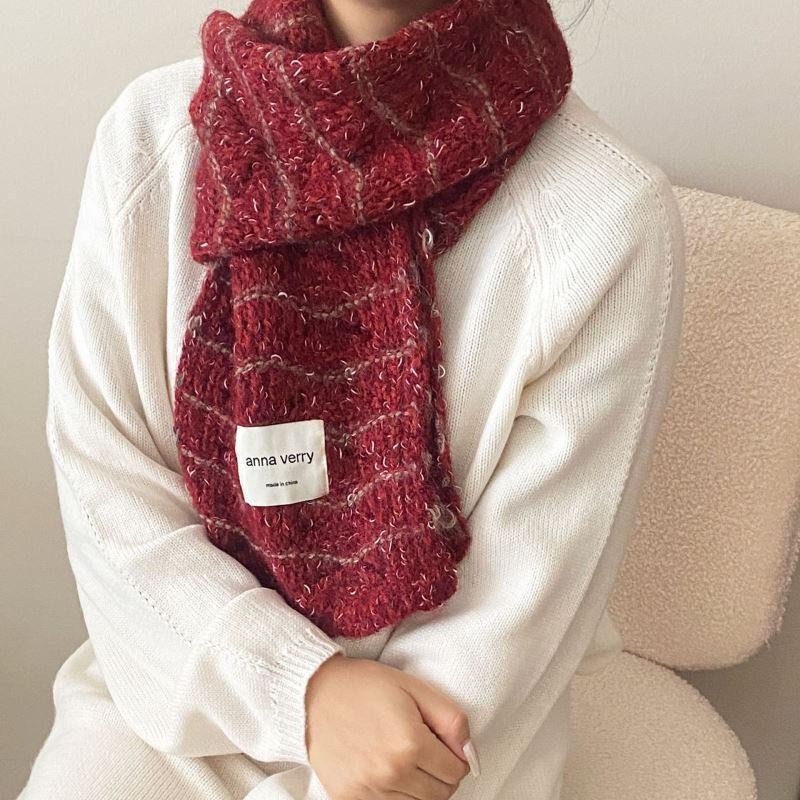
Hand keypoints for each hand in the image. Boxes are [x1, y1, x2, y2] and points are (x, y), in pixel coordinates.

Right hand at [305, 653, 476, 798]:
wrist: (314, 693)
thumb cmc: (364, 686)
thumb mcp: (414, 687)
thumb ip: (451, 719)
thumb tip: (469, 752)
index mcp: (410, 744)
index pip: (456, 772)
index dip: (455, 755)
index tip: (442, 742)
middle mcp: (390, 773)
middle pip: (440, 795)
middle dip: (440, 773)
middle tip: (425, 749)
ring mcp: (368, 790)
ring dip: (419, 787)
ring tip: (404, 758)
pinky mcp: (349, 798)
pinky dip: (395, 795)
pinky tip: (386, 769)